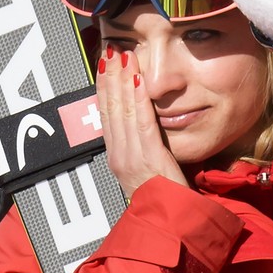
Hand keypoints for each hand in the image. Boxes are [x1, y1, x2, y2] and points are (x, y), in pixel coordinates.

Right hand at [96, 48, 187, 197]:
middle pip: (110, 107)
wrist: (169, 223)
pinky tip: (138, 79)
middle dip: (109, 76)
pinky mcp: (150, 157)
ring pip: (123, 110)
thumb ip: (140, 143)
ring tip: (121, 55)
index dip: (104, 86)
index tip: (104, 63)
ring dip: (122, 80)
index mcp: (116, 155)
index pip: (106, 113)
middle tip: (110, 49)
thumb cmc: (161, 195)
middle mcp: (119, 154)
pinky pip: (143, 123)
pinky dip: (139, 99)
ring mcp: (132, 156)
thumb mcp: (144, 166)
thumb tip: (138, 118)